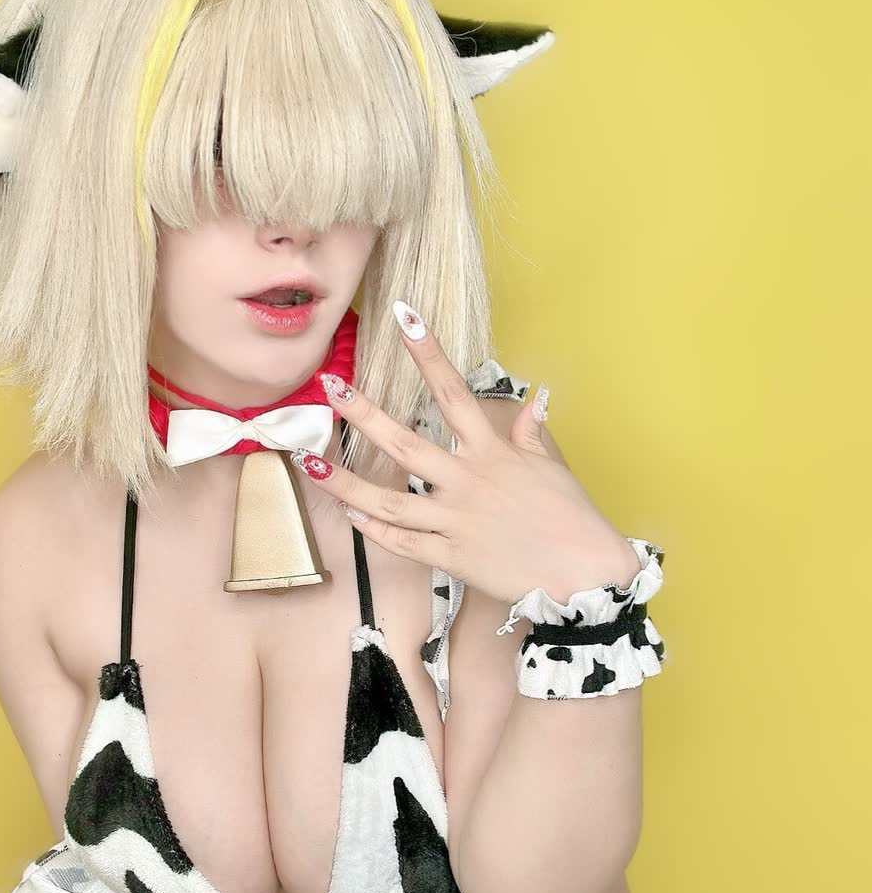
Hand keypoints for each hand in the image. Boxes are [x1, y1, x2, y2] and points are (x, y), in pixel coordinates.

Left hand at [292, 303, 639, 605]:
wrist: (584, 575)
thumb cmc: (572, 519)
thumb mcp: (551, 468)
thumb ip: (529, 434)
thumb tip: (534, 400)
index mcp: (491, 453)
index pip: (452, 391)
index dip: (427, 352)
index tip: (404, 316)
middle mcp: (466, 482)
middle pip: (404, 442)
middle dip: (363, 414)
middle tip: (331, 388)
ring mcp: (454, 521)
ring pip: (387, 501)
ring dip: (344, 482)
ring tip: (308, 463)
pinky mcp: (450, 557)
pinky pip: (403, 542)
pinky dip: (374, 530)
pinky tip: (350, 515)